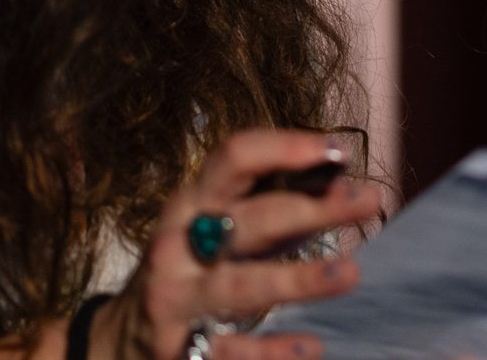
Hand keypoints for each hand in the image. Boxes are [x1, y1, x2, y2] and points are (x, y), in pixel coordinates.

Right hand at [94, 129, 380, 359]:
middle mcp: (178, 246)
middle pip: (251, 220)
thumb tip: (342, 183)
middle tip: (369, 199)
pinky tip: (312, 346)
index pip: (234, 158)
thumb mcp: (221, 230)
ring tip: (350, 273)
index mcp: (191, 202)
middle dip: (313, 208)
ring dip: (297, 279)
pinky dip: (272, 351)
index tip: (335, 151)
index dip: (285, 148)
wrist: (116, 344)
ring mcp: (174, 300)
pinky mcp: (178, 351)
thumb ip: (277, 209)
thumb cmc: (192, 270)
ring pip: (239, 286)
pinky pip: (230, 352)